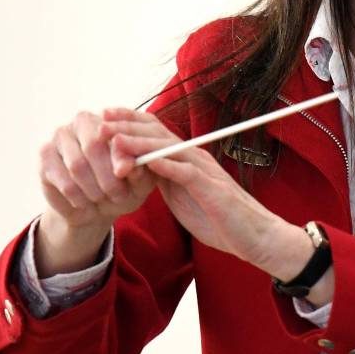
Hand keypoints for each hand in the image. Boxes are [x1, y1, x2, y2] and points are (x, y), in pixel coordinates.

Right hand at [34, 109, 156, 270]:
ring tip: (102, 199)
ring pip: (77, 165)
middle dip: (107, 176)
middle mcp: (81, 122)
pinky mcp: (45, 156)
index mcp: (109, 121)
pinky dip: (78, 197)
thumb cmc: (121, 188)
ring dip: (93, 189)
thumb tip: (131, 167)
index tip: (125, 173)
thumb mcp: (138, 183)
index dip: (120, 154)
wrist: (94, 207)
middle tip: (118, 195)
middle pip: (92, 146)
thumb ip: (139, 173)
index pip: (113, 132)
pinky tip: (84, 202)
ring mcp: (60, 137)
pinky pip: (64, 180)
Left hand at [101, 108, 307, 276]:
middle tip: (100, 119)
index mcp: (184, 159)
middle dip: (126, 126)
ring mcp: (204, 171)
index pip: (154, 131)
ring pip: (167, 149)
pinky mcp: (211, 189)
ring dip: (139, 143)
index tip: (104, 116)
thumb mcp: (181, 196)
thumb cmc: (218, 219)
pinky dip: (166, 165)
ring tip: (114, 138)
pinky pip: (186, 173)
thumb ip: (162, 180)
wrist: (253, 237)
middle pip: (157, 134)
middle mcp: (193, 158)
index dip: (129, 121)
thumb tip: (138, 169)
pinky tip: (146, 162)